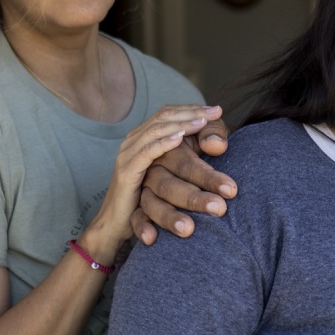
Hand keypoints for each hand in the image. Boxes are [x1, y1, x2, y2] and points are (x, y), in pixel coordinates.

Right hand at [81, 106, 222, 258]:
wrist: (116, 225)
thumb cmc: (146, 200)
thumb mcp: (170, 175)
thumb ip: (191, 159)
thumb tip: (217, 146)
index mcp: (144, 138)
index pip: (168, 114)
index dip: (192, 109)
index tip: (218, 110)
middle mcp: (134, 141)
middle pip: (164, 117)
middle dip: (191, 113)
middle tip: (216, 113)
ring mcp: (128, 155)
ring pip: (156, 131)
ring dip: (182, 125)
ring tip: (203, 122)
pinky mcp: (126, 172)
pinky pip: (145, 153)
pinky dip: (163, 143)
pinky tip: (180, 139)